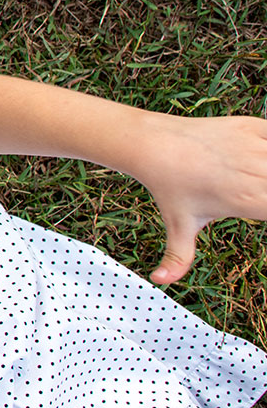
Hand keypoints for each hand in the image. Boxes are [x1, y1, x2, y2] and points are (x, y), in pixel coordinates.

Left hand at [134, 113, 266, 284]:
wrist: (152, 146)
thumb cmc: (168, 188)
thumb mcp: (179, 227)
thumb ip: (179, 258)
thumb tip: (160, 281)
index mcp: (250, 200)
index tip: (266, 208)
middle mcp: (257, 172)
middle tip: (263, 194)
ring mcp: (255, 146)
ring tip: (259, 179)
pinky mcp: (252, 126)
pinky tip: (261, 158)